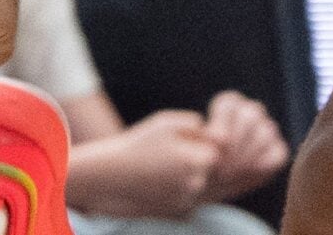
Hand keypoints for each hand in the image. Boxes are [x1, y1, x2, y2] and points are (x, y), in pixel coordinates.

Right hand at [103, 110, 219, 216]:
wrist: (114, 175)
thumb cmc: (140, 143)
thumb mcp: (167, 123)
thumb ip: (196, 125)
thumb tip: (216, 134)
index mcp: (198, 159)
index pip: (218, 150)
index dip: (204, 143)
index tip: (187, 141)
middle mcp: (198, 183)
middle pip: (213, 169)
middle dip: (201, 160)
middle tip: (175, 154)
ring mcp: (189, 199)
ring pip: (204, 183)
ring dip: (194, 175)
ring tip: (167, 166)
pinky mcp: (181, 210)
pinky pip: (192, 195)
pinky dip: (183, 187)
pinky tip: (163, 179)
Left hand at [201, 91, 288, 202]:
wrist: (212, 181)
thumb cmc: (200, 159)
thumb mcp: (195, 148)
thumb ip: (205, 139)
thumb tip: (220, 139)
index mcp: (229, 103)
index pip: (229, 105)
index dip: (222, 126)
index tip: (215, 145)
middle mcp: (251, 111)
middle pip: (250, 116)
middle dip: (235, 143)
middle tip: (222, 164)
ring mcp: (268, 129)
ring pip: (265, 134)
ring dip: (246, 157)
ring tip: (229, 173)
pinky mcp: (279, 150)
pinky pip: (278, 155)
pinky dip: (262, 166)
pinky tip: (246, 175)